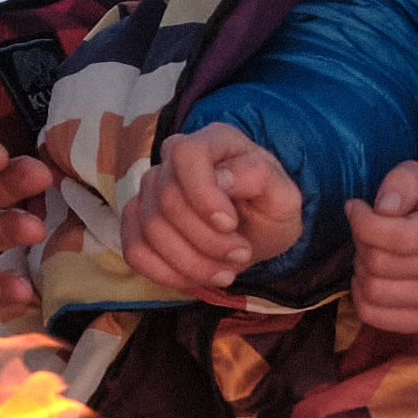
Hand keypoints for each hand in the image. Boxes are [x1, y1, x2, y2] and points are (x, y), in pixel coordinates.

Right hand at [117, 122, 306, 296]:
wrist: (255, 230)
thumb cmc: (268, 207)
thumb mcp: (283, 196)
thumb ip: (259, 178)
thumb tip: (222, 179)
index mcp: (213, 140)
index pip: (186, 155)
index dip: (202, 194)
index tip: (229, 224)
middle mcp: (173, 158)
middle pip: (168, 201)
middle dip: (207, 241)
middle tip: (241, 255)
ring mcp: (150, 188)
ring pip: (150, 231)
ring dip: (191, 263)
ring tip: (225, 271)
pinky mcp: (137, 221)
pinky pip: (134, 251)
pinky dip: (166, 273)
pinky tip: (195, 277)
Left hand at [348, 161, 417, 333]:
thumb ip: (402, 182)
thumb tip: (383, 209)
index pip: (402, 237)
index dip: (364, 223)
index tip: (355, 207)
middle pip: (382, 264)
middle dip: (361, 242)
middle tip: (366, 229)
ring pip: (375, 292)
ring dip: (360, 269)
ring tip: (372, 251)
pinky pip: (375, 317)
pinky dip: (361, 296)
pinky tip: (371, 276)